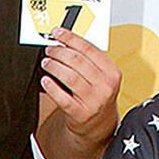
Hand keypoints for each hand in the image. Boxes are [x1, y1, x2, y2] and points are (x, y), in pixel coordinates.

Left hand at [40, 27, 120, 145]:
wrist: (99, 124)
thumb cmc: (97, 95)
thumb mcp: (101, 77)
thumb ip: (88, 60)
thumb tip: (65, 41)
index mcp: (112, 72)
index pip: (89, 49)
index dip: (70, 38)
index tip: (57, 33)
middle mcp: (105, 86)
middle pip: (77, 61)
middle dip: (59, 52)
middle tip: (50, 50)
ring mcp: (94, 101)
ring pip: (69, 77)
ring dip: (54, 66)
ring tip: (47, 62)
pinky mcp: (81, 114)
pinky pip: (63, 98)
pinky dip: (52, 88)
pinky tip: (45, 80)